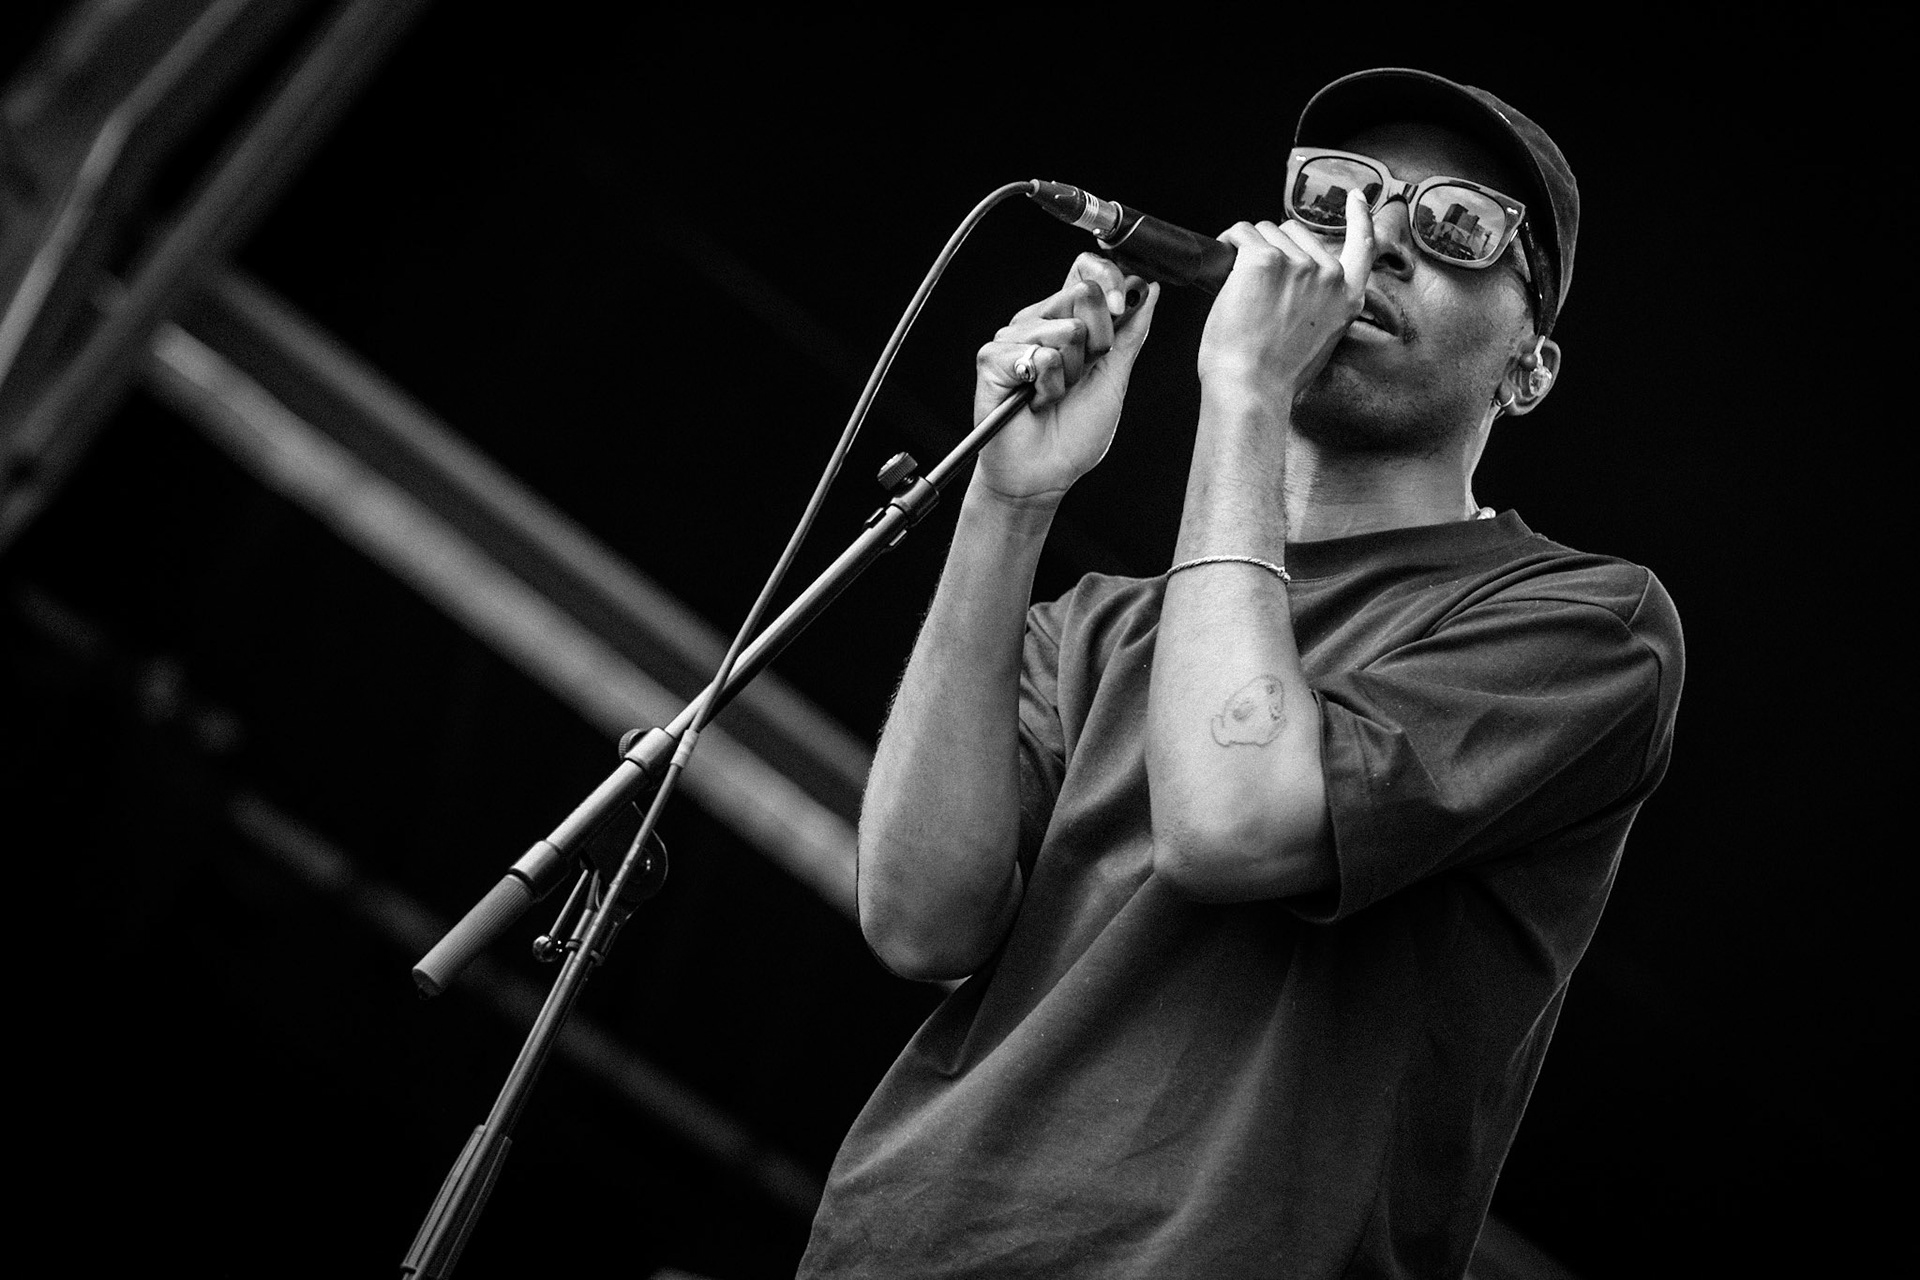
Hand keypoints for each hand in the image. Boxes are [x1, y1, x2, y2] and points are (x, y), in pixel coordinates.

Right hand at [971, 254, 1157, 505]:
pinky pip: (1039, 356)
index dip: (1109, 278)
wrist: (1044, 475)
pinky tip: (1036, 401)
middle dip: (1099, 342)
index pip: (1086, 270)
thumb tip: (1148, 289)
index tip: (1120, 307)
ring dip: (1072, 373)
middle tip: (1081, 377)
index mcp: (1068, 319)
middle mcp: (1040, 321)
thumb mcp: (1115, 378)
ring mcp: (1014, 338)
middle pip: (1083, 293)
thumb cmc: (1074, 434)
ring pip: (1066, 329)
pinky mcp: (993, 358)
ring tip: (1056, 395)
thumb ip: (1130, 333)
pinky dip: (1048, 386)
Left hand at [1197, 188, 1373, 400]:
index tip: (1357, 198)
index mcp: (1348, 297)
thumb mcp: (1319, 338)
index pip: (1362, 246)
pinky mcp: (1264, 260)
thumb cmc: (1275, 374)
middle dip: (1273, 247)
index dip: (1359, 218)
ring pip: (1266, 232)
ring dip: (1248, 249)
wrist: (1252, 388)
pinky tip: (1224, 262)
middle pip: (1296, 232)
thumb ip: (1321, 304)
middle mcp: (1329, 275)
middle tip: (1257, 287)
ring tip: (1242, 288)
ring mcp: (1298, 264)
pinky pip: (1241, 233)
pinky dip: (1228, 242)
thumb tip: (1297, 284)